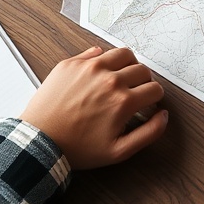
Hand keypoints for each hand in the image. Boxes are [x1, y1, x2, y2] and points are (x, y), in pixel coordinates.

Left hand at [20, 46, 167, 169]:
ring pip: (123, 54)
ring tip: (121, 78)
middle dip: (143, 82)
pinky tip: (100, 75)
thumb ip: (149, 133)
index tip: (147, 103)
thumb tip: (163, 115)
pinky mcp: (73, 63)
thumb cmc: (78, 148)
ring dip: (128, 65)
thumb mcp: (118, 152)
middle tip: (134, 92)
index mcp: (123, 101)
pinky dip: (104, 60)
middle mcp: (110, 79)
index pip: (154, 89)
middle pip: (142, 70)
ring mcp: (90, 67)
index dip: (154, 98)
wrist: (40, 142)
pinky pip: (97, 51)